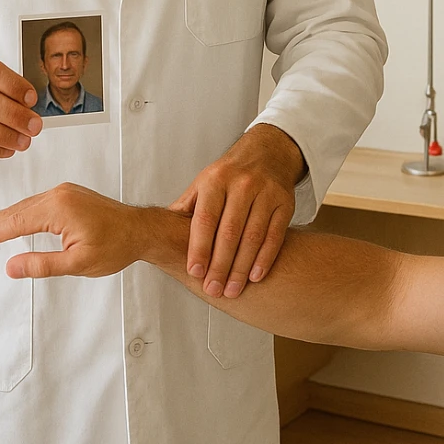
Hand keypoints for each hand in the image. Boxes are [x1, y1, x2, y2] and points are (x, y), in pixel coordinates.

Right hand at [0, 183, 148, 278]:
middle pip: (15, 211)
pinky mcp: (68, 195)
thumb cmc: (116, 246)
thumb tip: (11, 267)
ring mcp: (64, 193)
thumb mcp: (78, 263)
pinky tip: (8, 220)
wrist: (141, 230)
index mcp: (59, 209)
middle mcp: (59, 195)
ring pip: (24, 207)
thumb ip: (42, 265)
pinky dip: (18, 213)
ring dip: (1, 218)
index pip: (15, 222)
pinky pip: (35, 204)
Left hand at [169, 124, 304, 298]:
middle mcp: (241, 185)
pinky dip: (265, 258)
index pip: (205, 218)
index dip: (199, 247)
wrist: (266, 153)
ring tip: (232, 290)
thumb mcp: (203, 183)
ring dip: (241, 268)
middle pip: (230, 231)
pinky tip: (255, 276)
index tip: (195, 272)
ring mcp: (265, 193)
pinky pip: (275, 235)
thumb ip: (185, 208)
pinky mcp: (284, 203)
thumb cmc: (229, 174)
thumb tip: (159, 232)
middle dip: (220, 265)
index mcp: (216, 180)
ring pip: (253, 236)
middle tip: (213, 289)